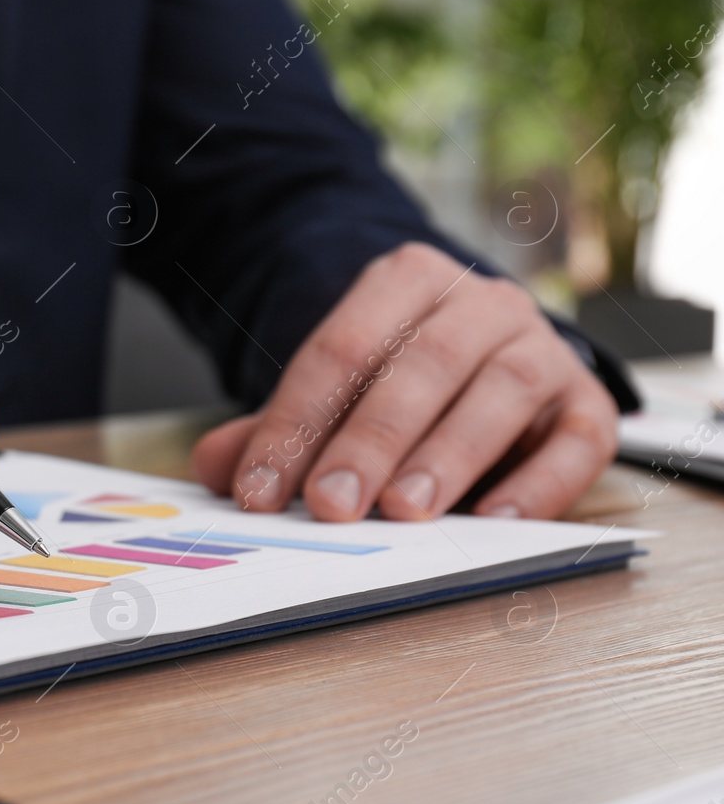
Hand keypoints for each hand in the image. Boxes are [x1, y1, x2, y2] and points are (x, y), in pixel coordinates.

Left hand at [192, 243, 617, 521]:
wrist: (487, 362)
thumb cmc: (397, 382)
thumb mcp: (332, 394)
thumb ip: (276, 428)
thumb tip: (217, 466)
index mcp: (406, 281)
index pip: (340, 349)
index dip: (294, 423)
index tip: (259, 491)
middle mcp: (481, 303)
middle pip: (421, 367)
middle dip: (369, 441)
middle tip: (331, 505)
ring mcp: (541, 348)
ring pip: (499, 394)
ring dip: (449, 457)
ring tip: (406, 513)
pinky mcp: (586, 402)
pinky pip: (578, 441)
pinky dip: (539, 483)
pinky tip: (495, 521)